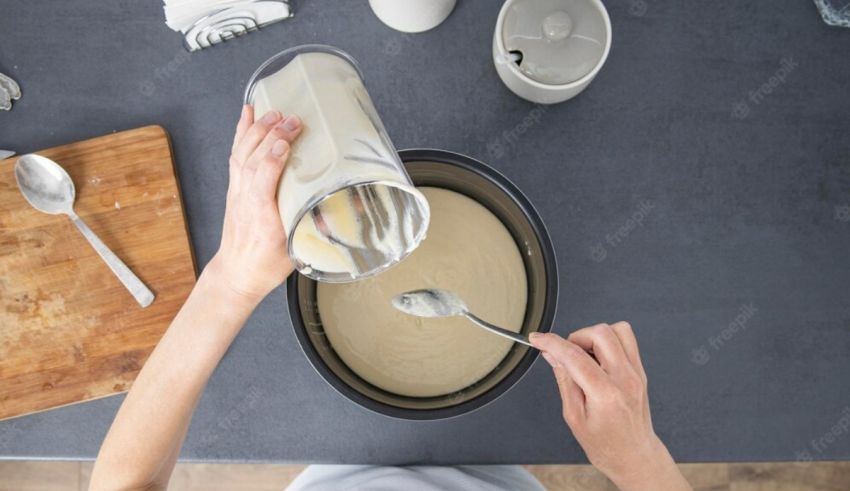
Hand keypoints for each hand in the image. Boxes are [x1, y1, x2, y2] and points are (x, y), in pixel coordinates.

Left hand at [207, 105, 302, 304]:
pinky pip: (236, 154)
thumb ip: (315, 229)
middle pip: (254, 158)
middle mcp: (245, 199)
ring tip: (274, 113)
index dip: (274, 157)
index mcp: (261, 216)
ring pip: (243, 152)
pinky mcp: (234, 187)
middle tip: (291, 119)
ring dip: (258, 130)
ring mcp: (237, 191)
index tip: (288, 140)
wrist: (236, 273)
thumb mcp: (295, 250)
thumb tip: (344, 213)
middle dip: (271, 134)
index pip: (262, 178)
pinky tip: (248, 115)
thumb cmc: (264, 265)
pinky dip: (241, 132)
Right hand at [530, 323, 691, 490]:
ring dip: (595, 336)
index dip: (551, 342)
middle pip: (600, 334)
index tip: (537, 338)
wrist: (634, 456)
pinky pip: (626, 340)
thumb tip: (552, 354)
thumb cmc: (605, 444)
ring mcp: (637, 373)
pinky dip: (609, 341)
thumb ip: (564, 380)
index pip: (575, 356)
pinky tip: (598, 359)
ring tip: (585, 356)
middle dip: (576, 337)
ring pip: (618, 330)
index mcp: (606, 395)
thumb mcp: (574, 416)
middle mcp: (625, 379)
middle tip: (567, 355)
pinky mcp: (641, 371)